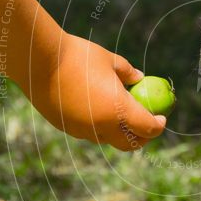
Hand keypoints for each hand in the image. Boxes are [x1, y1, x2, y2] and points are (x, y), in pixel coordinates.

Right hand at [29, 34, 165, 150]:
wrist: (38, 61)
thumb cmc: (78, 55)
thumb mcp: (110, 60)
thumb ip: (128, 73)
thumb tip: (140, 78)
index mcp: (119, 110)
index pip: (148, 128)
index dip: (159, 125)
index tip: (162, 117)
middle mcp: (102, 127)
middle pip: (130, 144)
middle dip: (142, 137)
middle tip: (146, 124)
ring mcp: (82, 131)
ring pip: (108, 139)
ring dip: (118, 131)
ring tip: (119, 112)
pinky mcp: (66, 128)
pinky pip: (88, 133)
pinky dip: (98, 126)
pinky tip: (94, 107)